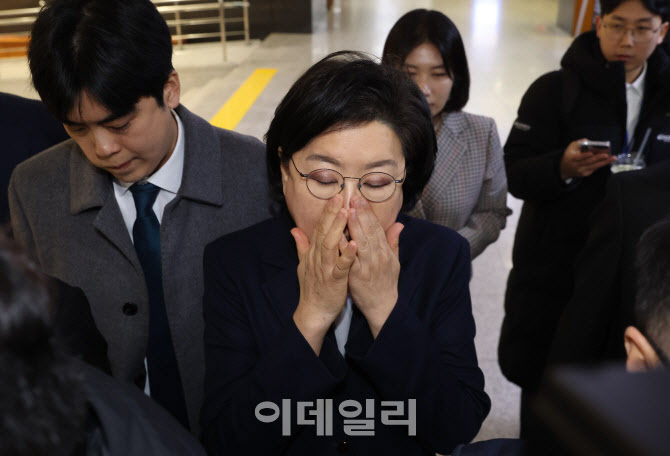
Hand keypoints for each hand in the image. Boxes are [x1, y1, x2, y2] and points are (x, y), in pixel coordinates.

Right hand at [292, 195, 357, 354]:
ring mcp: (325, 269)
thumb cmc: (312, 288)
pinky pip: (340, 267)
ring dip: (338, 229)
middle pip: (323, 232)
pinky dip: (347, 256)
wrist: (313, 312)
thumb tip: (294, 229)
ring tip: (346, 214)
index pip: (319, 228)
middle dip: (332, 214)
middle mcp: (317, 258)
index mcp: (314, 253)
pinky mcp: (334, 281)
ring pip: (330, 246)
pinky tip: (354, 245)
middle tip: (340, 197)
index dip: (327, 213)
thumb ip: (301, 246)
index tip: (335, 197)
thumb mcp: (304, 265)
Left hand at [346, 196, 403, 338]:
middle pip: (369, 232)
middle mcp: (377, 257)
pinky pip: (349, 260)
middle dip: (361, 214)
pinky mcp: (356, 277)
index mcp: (385, 251)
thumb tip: (399, 224)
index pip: (377, 228)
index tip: (361, 199)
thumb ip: (393, 242)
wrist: (382, 306)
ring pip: (361, 243)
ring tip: (347, 212)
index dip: (368, 213)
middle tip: (352, 198)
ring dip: (354, 227)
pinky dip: (344, 248)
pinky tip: (338, 237)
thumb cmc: (386, 281)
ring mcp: (367, 267)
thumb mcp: (394, 261)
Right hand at [560, 138, 616, 179]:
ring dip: (604, 162)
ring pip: (594, 166)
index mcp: (572, 158)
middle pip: (588, 162)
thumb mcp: (570, 148)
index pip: (579, 157)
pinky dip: (601, 164)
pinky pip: (594, 168)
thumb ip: (578, 143)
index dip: (585, 155)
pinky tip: (608, 161)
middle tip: (607, 155)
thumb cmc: (569, 156)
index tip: (591, 153)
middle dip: (598, 158)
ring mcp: (581, 171)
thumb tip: (587, 140)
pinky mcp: (585, 174)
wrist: (564, 169)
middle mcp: (577, 166)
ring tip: (612, 158)